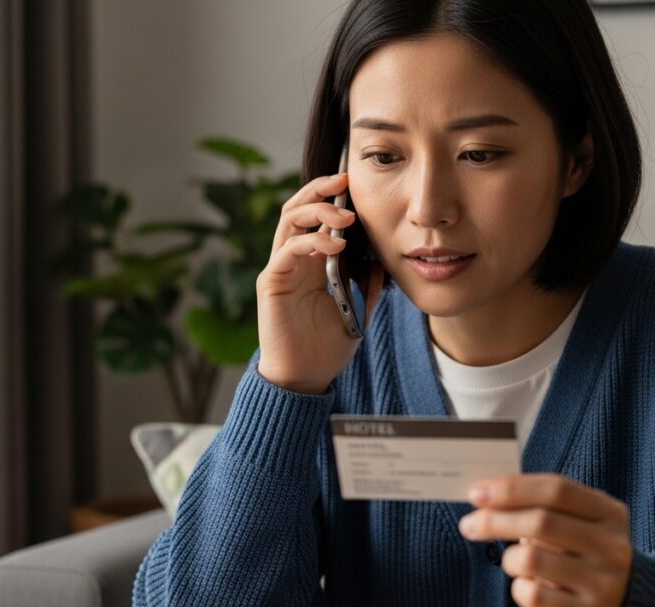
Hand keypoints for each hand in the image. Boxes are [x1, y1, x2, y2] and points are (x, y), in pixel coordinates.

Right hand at [255, 172, 384, 393]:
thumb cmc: (326, 347)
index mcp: (312, 262)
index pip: (315, 216)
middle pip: (298, 208)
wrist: (304, 378)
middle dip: (320, 190)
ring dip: (317, 210)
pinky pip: (288, 250)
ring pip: (289, 221)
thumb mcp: (358, 311)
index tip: (354, 183)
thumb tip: (382, 261)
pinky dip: (311, 241)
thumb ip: (368, 287)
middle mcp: (293, 260)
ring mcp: (281, 269)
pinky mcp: (272, 282)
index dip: (330, 196)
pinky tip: (336, 244)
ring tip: (346, 215)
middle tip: (344, 180)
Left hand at [458, 474, 632, 606]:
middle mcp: (612, 546)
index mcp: (610, 512)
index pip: (557, 489)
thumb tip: (486, 495)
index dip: (512, 488)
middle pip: (541, 522)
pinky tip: (527, 586)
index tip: (477, 493)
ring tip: (512, 563)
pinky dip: (518, 589)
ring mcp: (604, 583)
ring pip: (531, 560)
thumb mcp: (576, 522)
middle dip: (495, 521)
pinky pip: (534, 597)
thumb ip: (541, 504)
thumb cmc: (582, 555)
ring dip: (508, 559)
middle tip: (470, 525)